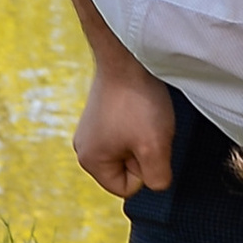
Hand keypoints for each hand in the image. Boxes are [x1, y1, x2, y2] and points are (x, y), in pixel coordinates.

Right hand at [73, 56, 177, 198]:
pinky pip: (127, 131)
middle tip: (146, 125)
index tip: (145, 140)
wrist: (126, 54)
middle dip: (143, 152)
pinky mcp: (101, 113)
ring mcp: (91, 128)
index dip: (145, 169)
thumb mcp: (154, 147)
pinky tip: (139, 104)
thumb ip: (157, 178)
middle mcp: (84, 146)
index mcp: (89, 161)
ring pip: (130, 148)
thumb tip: (156, 184)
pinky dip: (139, 121)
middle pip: (128, 168)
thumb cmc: (138, 100)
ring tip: (144, 113)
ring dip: (144, 135)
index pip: (128, 187)